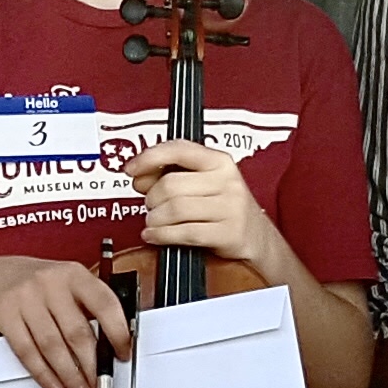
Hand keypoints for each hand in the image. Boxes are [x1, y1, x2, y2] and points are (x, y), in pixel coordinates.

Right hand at [0, 252, 133, 387]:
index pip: (104, 304)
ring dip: (70, 376)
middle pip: (77, 332)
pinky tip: (55, 385)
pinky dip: (43, 374)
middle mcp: (51, 283)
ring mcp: (26, 298)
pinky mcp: (5, 314)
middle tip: (102, 386)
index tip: (124, 354)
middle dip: (93, 367)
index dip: (118, 332)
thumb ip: (90, 307)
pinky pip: (27, 351)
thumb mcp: (68, 284)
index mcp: (74, 274)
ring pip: (52, 346)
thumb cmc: (40, 285)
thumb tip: (114, 346)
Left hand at [127, 138, 283, 278]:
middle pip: (170, 184)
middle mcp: (226, 181)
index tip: (131, 169)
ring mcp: (230, 207)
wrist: (256, 238)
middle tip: (151, 206)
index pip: (178, 149)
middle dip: (151, 198)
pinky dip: (162, 236)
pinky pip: (185, 232)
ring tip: (154, 222)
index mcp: (219, 161)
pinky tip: (156, 236)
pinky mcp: (229, 233)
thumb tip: (139, 176)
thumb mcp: (204, 183)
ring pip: (175, 209)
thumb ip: (172, 175)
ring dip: (155, 219)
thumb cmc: (224, 208)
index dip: (149, 158)